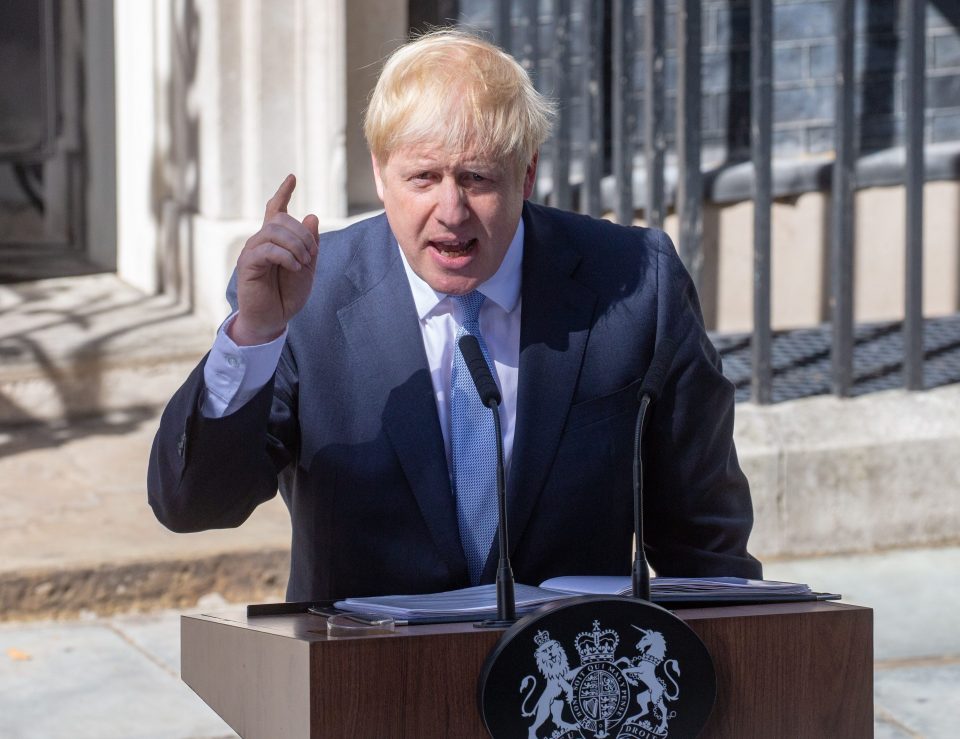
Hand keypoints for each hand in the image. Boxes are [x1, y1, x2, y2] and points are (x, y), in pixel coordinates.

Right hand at [230, 174, 319, 344]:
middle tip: (311, 255)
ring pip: (273, 230)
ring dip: (295, 245)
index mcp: (275, 241)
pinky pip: (267, 249)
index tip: (292, 177)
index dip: (283, 193)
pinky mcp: (247, 264)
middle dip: (302, 234)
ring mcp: (252, 251)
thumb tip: (311, 216)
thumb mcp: (307, 268)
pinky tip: (294, 267)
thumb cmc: (288, 295)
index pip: (276, 210)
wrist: (273, 319)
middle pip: (281, 219)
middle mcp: (260, 241)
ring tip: (303, 263)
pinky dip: (286, 256)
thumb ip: (310, 244)